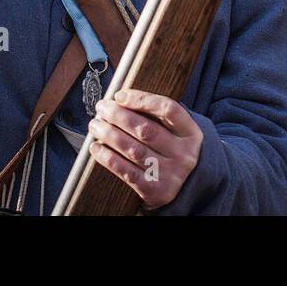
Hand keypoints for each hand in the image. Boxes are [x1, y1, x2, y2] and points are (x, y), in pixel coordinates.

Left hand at [88, 88, 203, 209]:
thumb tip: (120, 101)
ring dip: (110, 135)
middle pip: (147, 130)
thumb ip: (156, 116)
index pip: (168, 109)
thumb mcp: (177, 132)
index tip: (120, 95)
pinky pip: (127, 172)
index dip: (142, 100)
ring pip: (134, 150)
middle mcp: (183, 153)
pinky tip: (96, 148)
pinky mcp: (155, 190)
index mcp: (190, 132)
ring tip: (96, 125)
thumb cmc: (174, 150)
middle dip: (119, 116)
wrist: (188, 186)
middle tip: (102, 108)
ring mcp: (170, 173)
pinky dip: (108, 159)